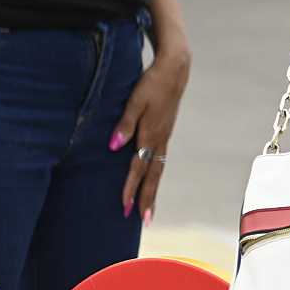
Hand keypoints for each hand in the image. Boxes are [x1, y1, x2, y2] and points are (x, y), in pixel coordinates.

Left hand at [115, 42, 191, 221]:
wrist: (175, 68)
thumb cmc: (152, 83)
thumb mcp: (134, 101)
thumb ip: (123, 124)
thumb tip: (113, 146)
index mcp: (151, 133)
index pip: (139, 167)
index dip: (131, 188)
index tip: (125, 207)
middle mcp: (160, 139)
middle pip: (153, 175)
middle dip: (147, 198)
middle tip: (143, 221)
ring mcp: (164, 135)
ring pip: (158, 169)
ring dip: (152, 190)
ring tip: (147, 209)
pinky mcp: (165, 131)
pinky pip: (160, 159)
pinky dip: (155, 175)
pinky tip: (151, 179)